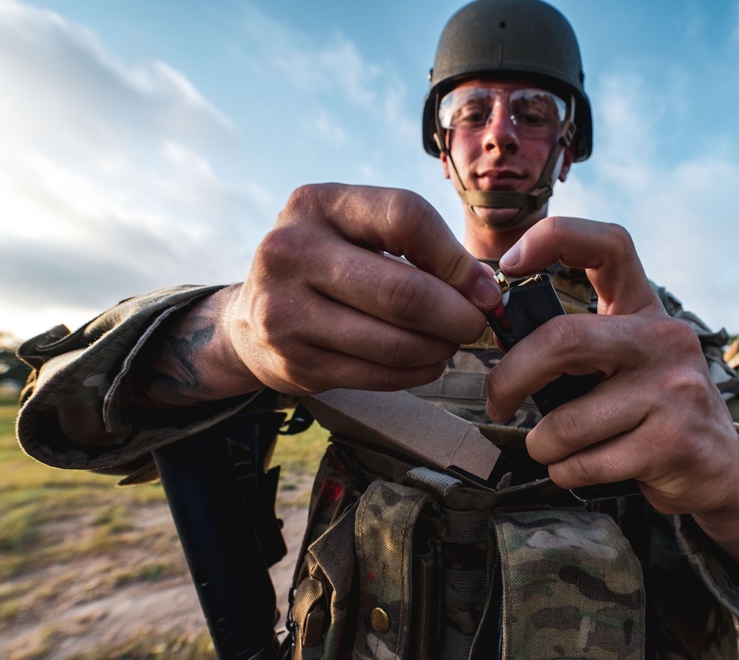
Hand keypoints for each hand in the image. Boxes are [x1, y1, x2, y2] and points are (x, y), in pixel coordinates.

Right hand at [196, 185, 502, 397]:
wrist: (253, 317)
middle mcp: (291, 251)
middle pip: (404, 293)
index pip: (407, 217)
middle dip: (457, 316)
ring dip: (439, 349)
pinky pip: (378, 375)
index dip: (457, 258)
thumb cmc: (328, 265)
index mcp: (317, 204)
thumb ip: (418, 246)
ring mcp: (285, 311)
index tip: (485, 288)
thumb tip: (485, 289)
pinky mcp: (293, 363)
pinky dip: (417, 372)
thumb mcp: (358, 230)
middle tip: (476, 325)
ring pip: (395, 343)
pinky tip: (426, 362)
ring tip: (449, 343)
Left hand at [485, 217, 738, 517]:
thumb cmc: (650, 409)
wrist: (718, 468)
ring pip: (566, 423)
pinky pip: (586, 462)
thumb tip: (501, 339)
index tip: (508, 267)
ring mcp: (674, 390)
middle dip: (511, 377)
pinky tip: (579, 468)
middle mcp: (663, 339)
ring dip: (542, 445)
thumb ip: (577, 342)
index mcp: (644, 309)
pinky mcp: (673, 442)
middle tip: (498, 400)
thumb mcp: (625, 360)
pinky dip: (565, 472)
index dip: (554, 239)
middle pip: (563, 340)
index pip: (608, 245)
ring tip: (552, 449)